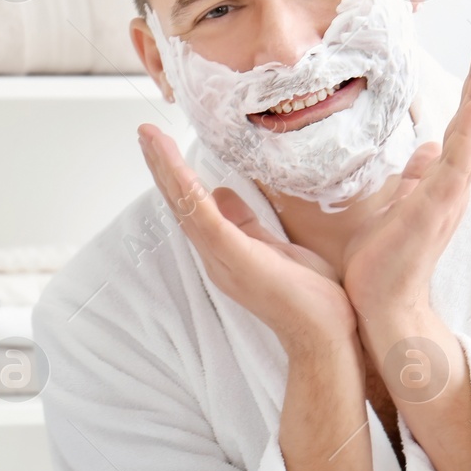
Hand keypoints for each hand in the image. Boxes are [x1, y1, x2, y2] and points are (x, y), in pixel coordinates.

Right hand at [138, 124, 356, 347]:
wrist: (326, 337)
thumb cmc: (309, 298)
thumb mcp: (275, 247)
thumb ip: (247, 223)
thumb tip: (222, 193)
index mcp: (225, 249)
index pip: (192, 205)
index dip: (174, 174)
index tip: (160, 144)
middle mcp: (215, 255)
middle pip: (180, 203)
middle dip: (161, 166)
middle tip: (144, 132)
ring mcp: (223, 258)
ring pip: (186, 206)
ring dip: (166, 170)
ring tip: (149, 138)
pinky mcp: (237, 260)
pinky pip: (206, 220)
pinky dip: (189, 192)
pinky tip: (177, 168)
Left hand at [340, 40, 470, 322]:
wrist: (380, 304)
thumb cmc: (383, 263)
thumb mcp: (395, 208)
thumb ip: (412, 181)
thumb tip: (424, 152)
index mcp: (438, 187)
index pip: (456, 133)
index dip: (466, 97)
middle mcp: (449, 189)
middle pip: (470, 129)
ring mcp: (446, 198)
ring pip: (469, 139)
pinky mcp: (437, 209)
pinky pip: (457, 164)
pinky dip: (470, 134)